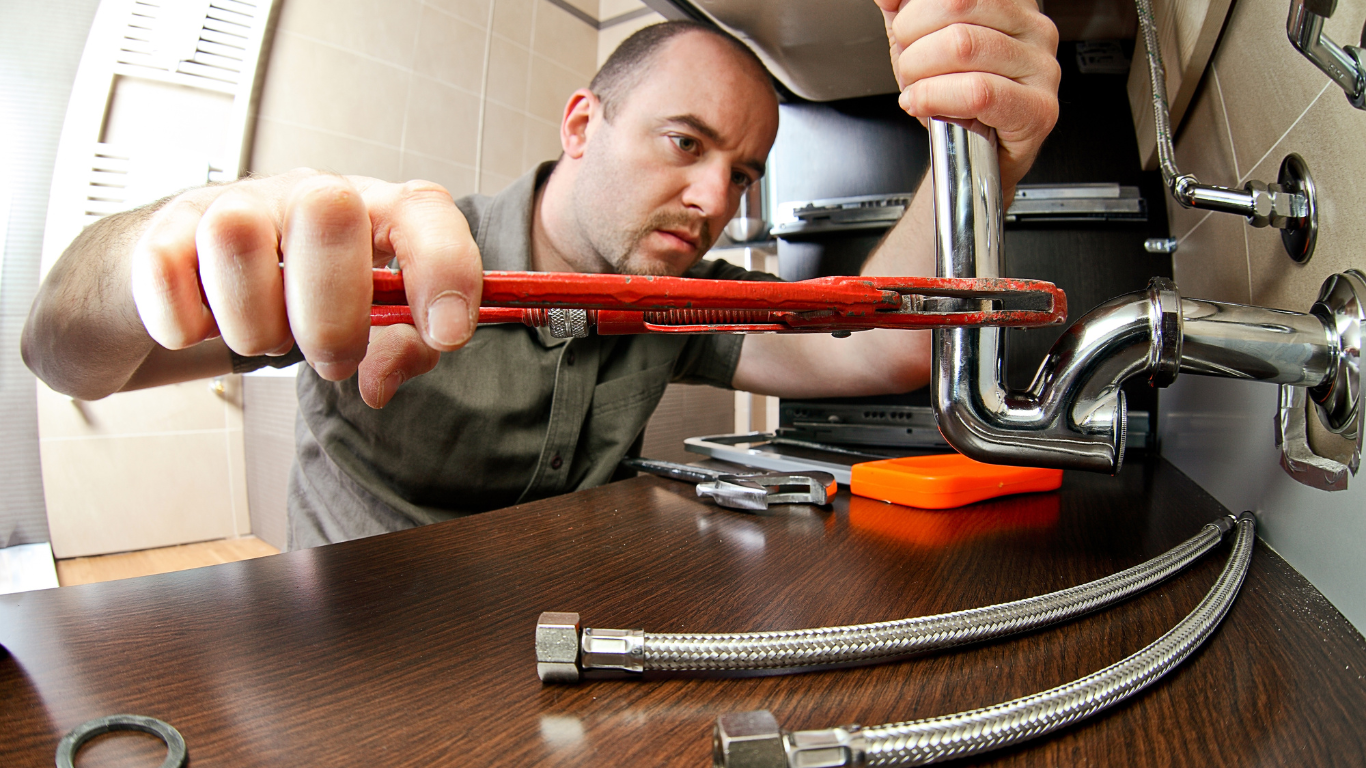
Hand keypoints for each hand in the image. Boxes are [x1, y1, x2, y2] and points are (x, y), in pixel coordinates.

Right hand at [129, 169, 481, 407]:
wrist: (200, 278)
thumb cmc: (305, 297)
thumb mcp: (373, 325)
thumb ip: (402, 350)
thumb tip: (378, 383)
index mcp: (376, 211)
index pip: (425, 210)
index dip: (444, 269)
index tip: (447, 334)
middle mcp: (309, 194)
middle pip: (329, 211)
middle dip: (334, 315)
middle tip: (330, 358)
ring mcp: (235, 204)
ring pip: (237, 237)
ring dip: (255, 324)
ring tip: (265, 334)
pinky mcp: (165, 230)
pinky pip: (167, 274)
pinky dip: (186, 325)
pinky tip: (204, 325)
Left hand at [875, 0, 1059, 196]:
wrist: (974, 159)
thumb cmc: (953, 97)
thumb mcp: (920, 41)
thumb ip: (904, 9)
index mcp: (1010, 1)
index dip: (913, 12)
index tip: (905, 36)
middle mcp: (1033, 26)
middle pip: (955, 4)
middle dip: (913, 41)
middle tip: (910, 68)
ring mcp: (1041, 67)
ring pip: (962, 46)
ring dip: (919, 75)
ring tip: (917, 91)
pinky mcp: (1038, 108)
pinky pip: (977, 92)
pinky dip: (935, 98)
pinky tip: (924, 105)